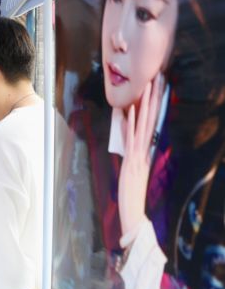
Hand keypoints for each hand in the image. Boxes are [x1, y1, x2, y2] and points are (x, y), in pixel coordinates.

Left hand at [118, 76, 162, 242]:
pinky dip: (132, 123)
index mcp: (145, 150)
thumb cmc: (131, 193)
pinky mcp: (131, 160)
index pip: (151, 123)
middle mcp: (144, 149)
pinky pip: (132, 138)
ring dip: (145, 104)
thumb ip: (133, 155)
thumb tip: (130, 142)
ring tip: (148, 85)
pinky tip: (132, 109)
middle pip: (151, 119)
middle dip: (154, 97)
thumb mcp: (132, 169)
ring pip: (144, 124)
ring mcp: (139, 154)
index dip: (155, 105)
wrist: (134, 213)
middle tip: (159, 76)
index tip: (157, 87)